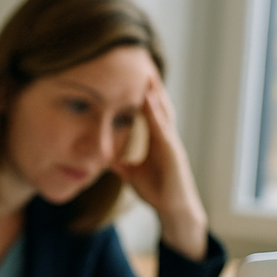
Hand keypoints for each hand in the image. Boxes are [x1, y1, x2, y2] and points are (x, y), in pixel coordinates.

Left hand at [111, 75, 208, 260]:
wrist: (173, 209)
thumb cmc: (157, 191)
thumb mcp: (131, 174)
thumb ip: (119, 164)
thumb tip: (102, 158)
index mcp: (158, 141)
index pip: (149, 113)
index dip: (142, 96)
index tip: (133, 79)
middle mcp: (167, 138)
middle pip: (159, 107)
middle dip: (152, 89)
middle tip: (142, 67)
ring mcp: (172, 143)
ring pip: (163, 113)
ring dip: (155, 95)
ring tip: (147, 77)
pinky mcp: (173, 152)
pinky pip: (163, 129)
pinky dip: (155, 114)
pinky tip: (148, 102)